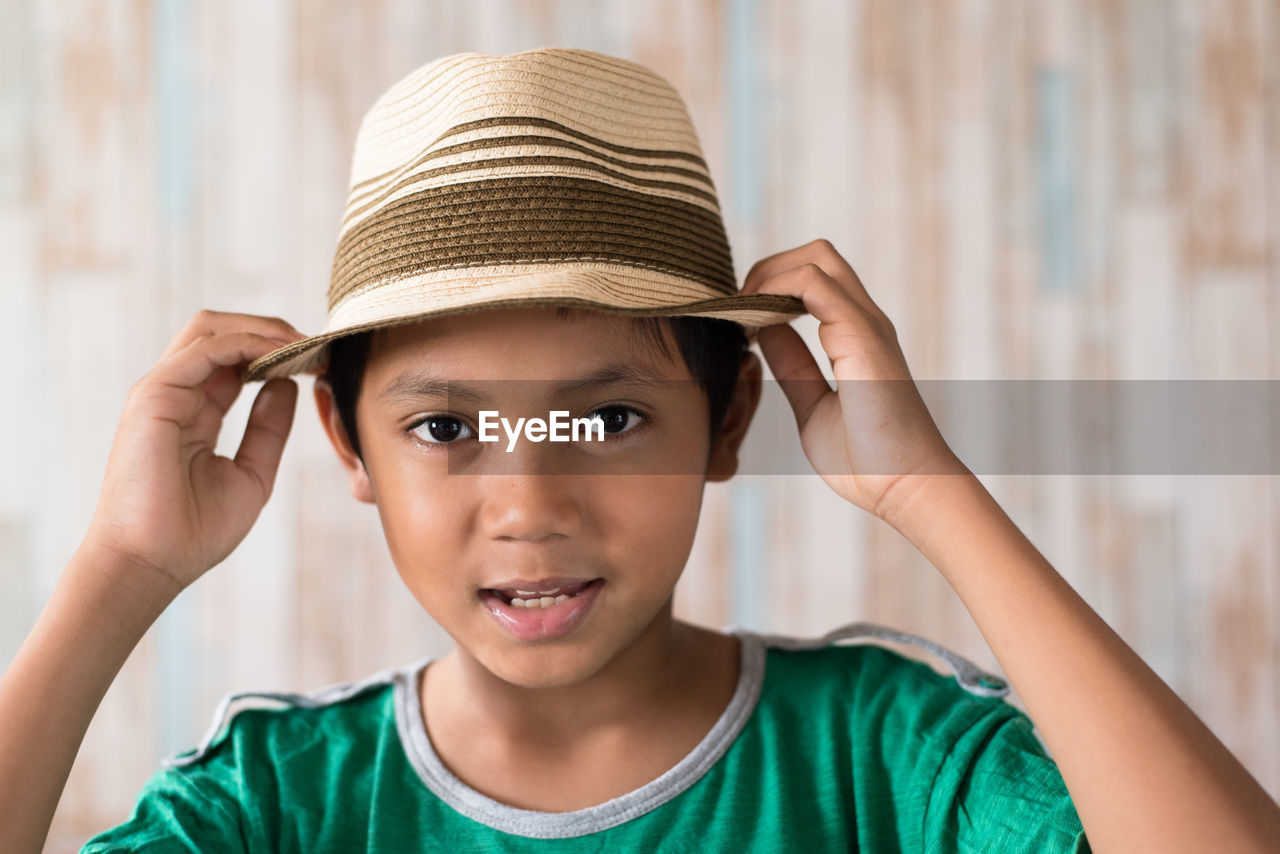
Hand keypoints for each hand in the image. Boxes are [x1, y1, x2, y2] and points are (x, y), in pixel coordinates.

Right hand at [81, 310, 306, 596]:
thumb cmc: (194, 531)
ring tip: (305, 345)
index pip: (236, 360)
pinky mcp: (154, 394)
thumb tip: (288, 384)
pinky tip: (282, 356)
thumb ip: (269, 428)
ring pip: (212, 329)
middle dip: (273, 330)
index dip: (279, 353)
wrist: (152, 562)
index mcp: (197, 412)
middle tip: (317, 345)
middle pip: (222, 332)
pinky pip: (206, 348)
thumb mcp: (252, 473)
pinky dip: (248, 342)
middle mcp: (178, 394)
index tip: (320, 363)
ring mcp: (162, 390)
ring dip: (265, 330)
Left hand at [740, 239, 968, 522]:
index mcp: (855, 336)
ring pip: (816, 257)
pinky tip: (753, 322)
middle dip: (765, 270)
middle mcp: (864, 321)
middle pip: (815, 255)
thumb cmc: (865, 460)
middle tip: (736, 311)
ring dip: (767, 276)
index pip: (813, 279)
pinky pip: (814, 283)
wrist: (903, 487)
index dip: (769, 289)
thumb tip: (764, 332)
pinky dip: (775, 289)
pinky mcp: (862, 335)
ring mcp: (866, 324)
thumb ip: (794, 366)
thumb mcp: (812, 406)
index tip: (738, 323)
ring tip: (742, 315)